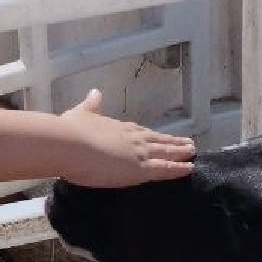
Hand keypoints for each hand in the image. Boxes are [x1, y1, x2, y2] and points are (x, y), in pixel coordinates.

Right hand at [55, 89, 195, 186]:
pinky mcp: (141, 169)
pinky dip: (178, 169)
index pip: (140, 131)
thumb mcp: (80, 113)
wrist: (68, 144)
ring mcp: (139, 152)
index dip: (153, 135)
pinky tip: (189, 169)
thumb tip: (94, 92)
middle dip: (173, 142)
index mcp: (118, 127)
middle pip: (158, 140)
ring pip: (166, 152)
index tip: (164, 136)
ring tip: (192, 151)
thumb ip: (90, 105)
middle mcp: (132, 137)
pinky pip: (165, 169)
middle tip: (189, 143)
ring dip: (180, 152)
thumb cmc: (70, 131)